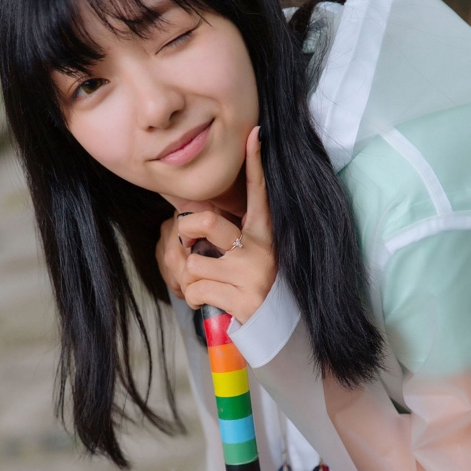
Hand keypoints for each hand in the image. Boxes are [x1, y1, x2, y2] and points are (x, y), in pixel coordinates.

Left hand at [155, 127, 275, 322]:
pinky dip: (196, 300)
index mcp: (267, 236)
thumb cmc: (266, 296)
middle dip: (183, 233)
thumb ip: (237, 241)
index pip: (260, 193)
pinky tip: (214, 304)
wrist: (288, 336)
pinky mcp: (244, 299)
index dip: (256, 163)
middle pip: (203, 222)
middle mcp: (262, 250)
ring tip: (210, 288)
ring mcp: (253, 274)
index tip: (255, 134)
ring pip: (192, 263)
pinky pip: (196, 291)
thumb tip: (197, 225)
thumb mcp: (259, 261)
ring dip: (191, 280)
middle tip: (188, 246)